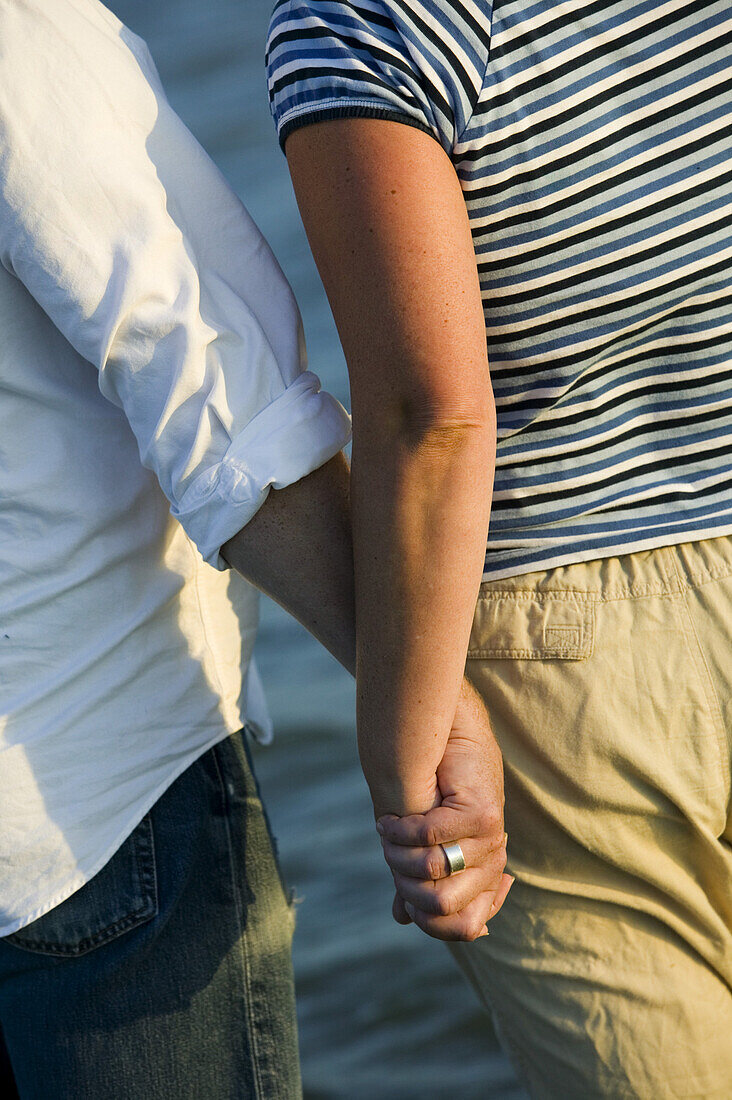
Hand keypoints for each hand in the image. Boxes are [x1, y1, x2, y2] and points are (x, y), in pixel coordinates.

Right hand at [377, 678, 513, 940]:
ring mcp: (493, 839)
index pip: (465, 928)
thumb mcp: (422, 844)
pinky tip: (388, 821)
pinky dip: (400, 831)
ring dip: (398, 854)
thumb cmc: (434, 793)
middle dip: (405, 885)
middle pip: (443, 906)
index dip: (428, 920)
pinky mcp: (483, 814)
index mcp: (486, 877)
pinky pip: (430, 837)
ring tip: (386, 833)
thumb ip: (416, 879)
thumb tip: (402, 918)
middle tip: (389, 857)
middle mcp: (495, 863)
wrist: (448, 741)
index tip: (405, 896)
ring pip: (433, 870)